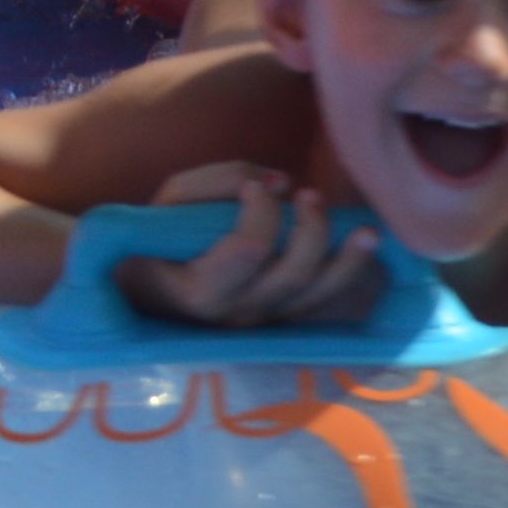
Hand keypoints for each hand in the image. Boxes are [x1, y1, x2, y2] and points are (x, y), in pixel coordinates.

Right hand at [105, 166, 397, 330]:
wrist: (141, 291)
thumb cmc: (151, 240)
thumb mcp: (166, 204)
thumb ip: (216, 183)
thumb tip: (281, 181)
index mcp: (199, 289)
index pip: (247, 251)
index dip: (260, 212)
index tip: (253, 186)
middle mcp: (235, 315)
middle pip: (291, 275)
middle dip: (310, 230)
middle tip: (308, 193)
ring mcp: (261, 325)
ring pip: (317, 296)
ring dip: (346, 260)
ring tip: (366, 228)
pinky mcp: (280, 323)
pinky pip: (323, 303)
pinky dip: (348, 276)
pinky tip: (366, 249)